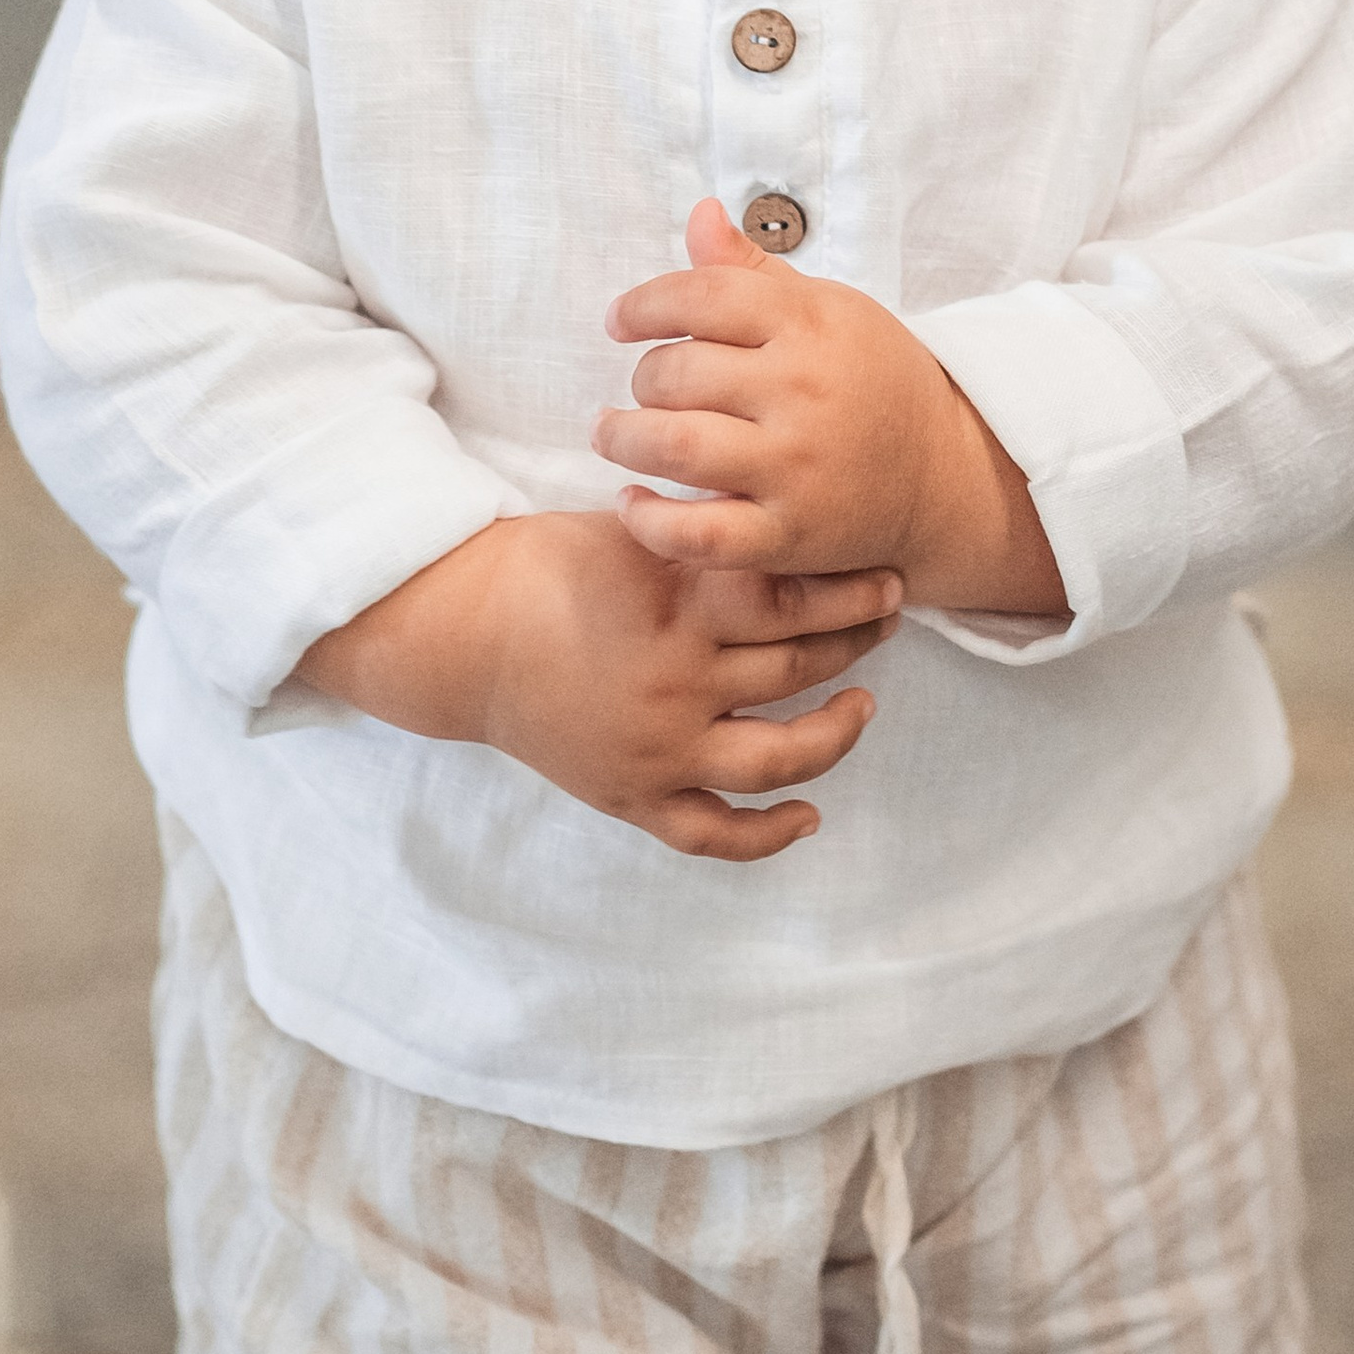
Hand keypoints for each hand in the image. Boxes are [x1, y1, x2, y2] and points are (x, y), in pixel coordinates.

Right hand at [295, 509, 901, 860]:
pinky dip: (766, 833)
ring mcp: (659, 750)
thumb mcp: (631, 531)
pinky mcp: (634, 796)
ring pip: (775, 758)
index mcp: (678, 608)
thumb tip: (784, 519)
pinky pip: (714, 834)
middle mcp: (678, 684)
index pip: (792, 600)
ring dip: (835, 735)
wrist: (465, 634)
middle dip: (855, 642)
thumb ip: (704, 539)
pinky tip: (808, 815)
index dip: (848, 590)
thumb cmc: (545, 566)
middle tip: (888, 618)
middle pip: (796, 670)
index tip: (886, 575)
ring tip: (864, 706)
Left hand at [596, 201, 1068, 619]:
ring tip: (612, 433)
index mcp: (810, 324)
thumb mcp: (826, 309)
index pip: (699, 296)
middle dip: (642, 377)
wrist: (942, 472)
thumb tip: (700, 213)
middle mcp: (802, 391)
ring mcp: (797, 468)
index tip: (621, 321)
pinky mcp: (791, 535)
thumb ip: (752, 268)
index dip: (643, 305)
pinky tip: (633, 499)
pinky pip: (700, 534)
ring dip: (624, 438)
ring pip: (676, 447)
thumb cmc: (872, 379)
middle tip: (645, 386)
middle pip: (678, 373)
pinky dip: (651, 519)